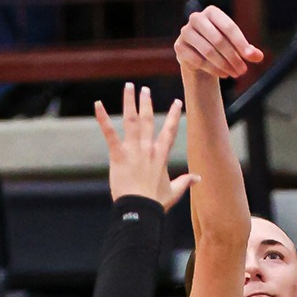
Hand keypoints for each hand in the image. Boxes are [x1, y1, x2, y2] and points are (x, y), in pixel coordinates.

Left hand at [96, 83, 194, 209]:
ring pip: (131, 120)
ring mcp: (133, 150)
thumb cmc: (155, 202)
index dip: (174, 115)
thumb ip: (185, 182)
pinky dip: (103, 118)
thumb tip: (198, 178)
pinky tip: (98, 104)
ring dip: (129, 102)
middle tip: (144, 89)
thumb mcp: (173, 192)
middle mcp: (148, 148)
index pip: (169, 131)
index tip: (178, 102)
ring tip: (128, 87)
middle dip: (146, 103)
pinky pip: (110, 133)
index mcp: (161, 155)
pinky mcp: (118, 155)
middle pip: (148, 120)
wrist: (140, 210)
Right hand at [174, 5, 263, 78]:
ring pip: (208, 51)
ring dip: (224, 65)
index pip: (229, 27)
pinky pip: (197, 60)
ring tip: (235, 74)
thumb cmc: (221, 47)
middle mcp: (196, 18)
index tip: (251, 58)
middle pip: (219, 40)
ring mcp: (185, 32)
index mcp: (212, 12)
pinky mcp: (179, 47)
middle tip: (243, 71)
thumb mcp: (236, 47)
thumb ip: (248, 50)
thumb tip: (259, 56)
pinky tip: (223, 74)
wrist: (199, 56)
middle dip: (233, 57)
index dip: (241, 43)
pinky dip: (212, 69)